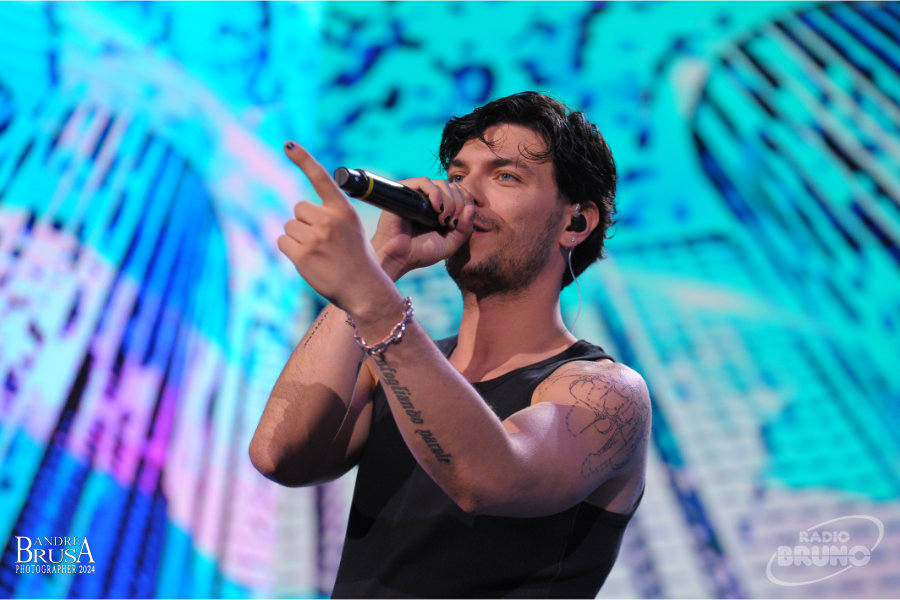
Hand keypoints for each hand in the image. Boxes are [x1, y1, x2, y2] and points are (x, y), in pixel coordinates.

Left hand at [277, 141, 397, 315]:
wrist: (364, 290)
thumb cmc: (359, 260)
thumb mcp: (352, 230)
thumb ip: (331, 216)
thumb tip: (300, 211)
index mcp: (343, 209)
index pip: (320, 177)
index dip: (303, 159)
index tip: (288, 144)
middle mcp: (329, 219)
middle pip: (299, 209)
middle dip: (304, 223)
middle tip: (322, 242)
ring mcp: (315, 237)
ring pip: (289, 227)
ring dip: (297, 239)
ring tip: (318, 254)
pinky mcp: (302, 254)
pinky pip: (282, 242)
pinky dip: (290, 251)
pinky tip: (308, 261)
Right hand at [371, 177, 474, 279]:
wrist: (398, 258)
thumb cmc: (421, 253)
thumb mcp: (451, 244)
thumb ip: (466, 228)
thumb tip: (471, 207)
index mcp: (441, 208)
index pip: (461, 192)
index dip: (468, 201)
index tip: (464, 220)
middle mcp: (429, 199)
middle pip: (454, 187)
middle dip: (459, 204)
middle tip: (452, 223)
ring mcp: (417, 194)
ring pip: (442, 184)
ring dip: (449, 201)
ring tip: (444, 219)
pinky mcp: (404, 191)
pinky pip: (424, 182)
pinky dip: (435, 193)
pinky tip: (437, 209)